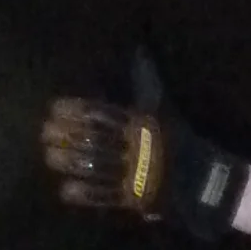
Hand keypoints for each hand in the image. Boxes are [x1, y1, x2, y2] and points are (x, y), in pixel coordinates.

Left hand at [42, 69, 247, 241]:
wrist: (205, 180)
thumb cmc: (180, 140)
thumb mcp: (164, 109)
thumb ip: (147, 85)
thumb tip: (140, 52)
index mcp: (140, 124)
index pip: (102, 114)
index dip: (76, 111)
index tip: (55, 108)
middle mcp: (134, 147)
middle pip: (93, 140)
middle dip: (67, 136)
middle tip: (45, 133)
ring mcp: (133, 173)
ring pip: (95, 166)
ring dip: (70, 162)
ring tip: (50, 157)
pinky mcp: (133, 197)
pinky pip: (105, 195)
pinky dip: (85, 193)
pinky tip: (66, 189)